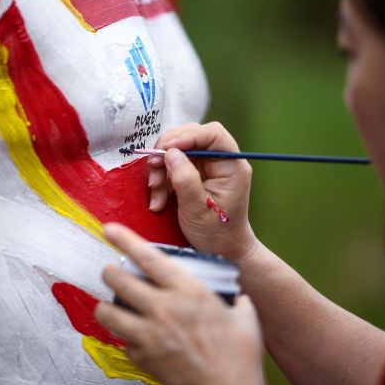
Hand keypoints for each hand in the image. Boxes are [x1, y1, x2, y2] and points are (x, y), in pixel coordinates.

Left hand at [94, 223, 263, 384]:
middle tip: (111, 274)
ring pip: (107, 312)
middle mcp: (163, 307)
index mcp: (187, 290)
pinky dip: (128, 341)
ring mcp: (149, 333)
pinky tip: (138, 341)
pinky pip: (125, 343)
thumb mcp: (244, 315)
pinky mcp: (143, 357)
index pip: (148, 257)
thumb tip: (236, 297)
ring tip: (110, 307)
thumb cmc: (239, 353)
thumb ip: (234, 300)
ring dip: (106, 307)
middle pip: (117, 280)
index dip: (125, 239)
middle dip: (109, 273)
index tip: (110, 229)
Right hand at [147, 122, 259, 262]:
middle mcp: (220, 161)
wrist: (221, 250)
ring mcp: (207, 167)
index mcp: (232, 166)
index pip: (213, 134)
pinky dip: (161, 180)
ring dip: (161, 168)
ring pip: (178, 151)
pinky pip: (173, 166)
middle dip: (168, 151)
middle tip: (153, 167)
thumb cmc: (216, 233)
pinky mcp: (195, 175)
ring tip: (154, 191)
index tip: (167, 149)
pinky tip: (158, 199)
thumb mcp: (198, 209)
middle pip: (191, 137)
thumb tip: (171, 154)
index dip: (188, 135)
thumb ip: (185, 179)